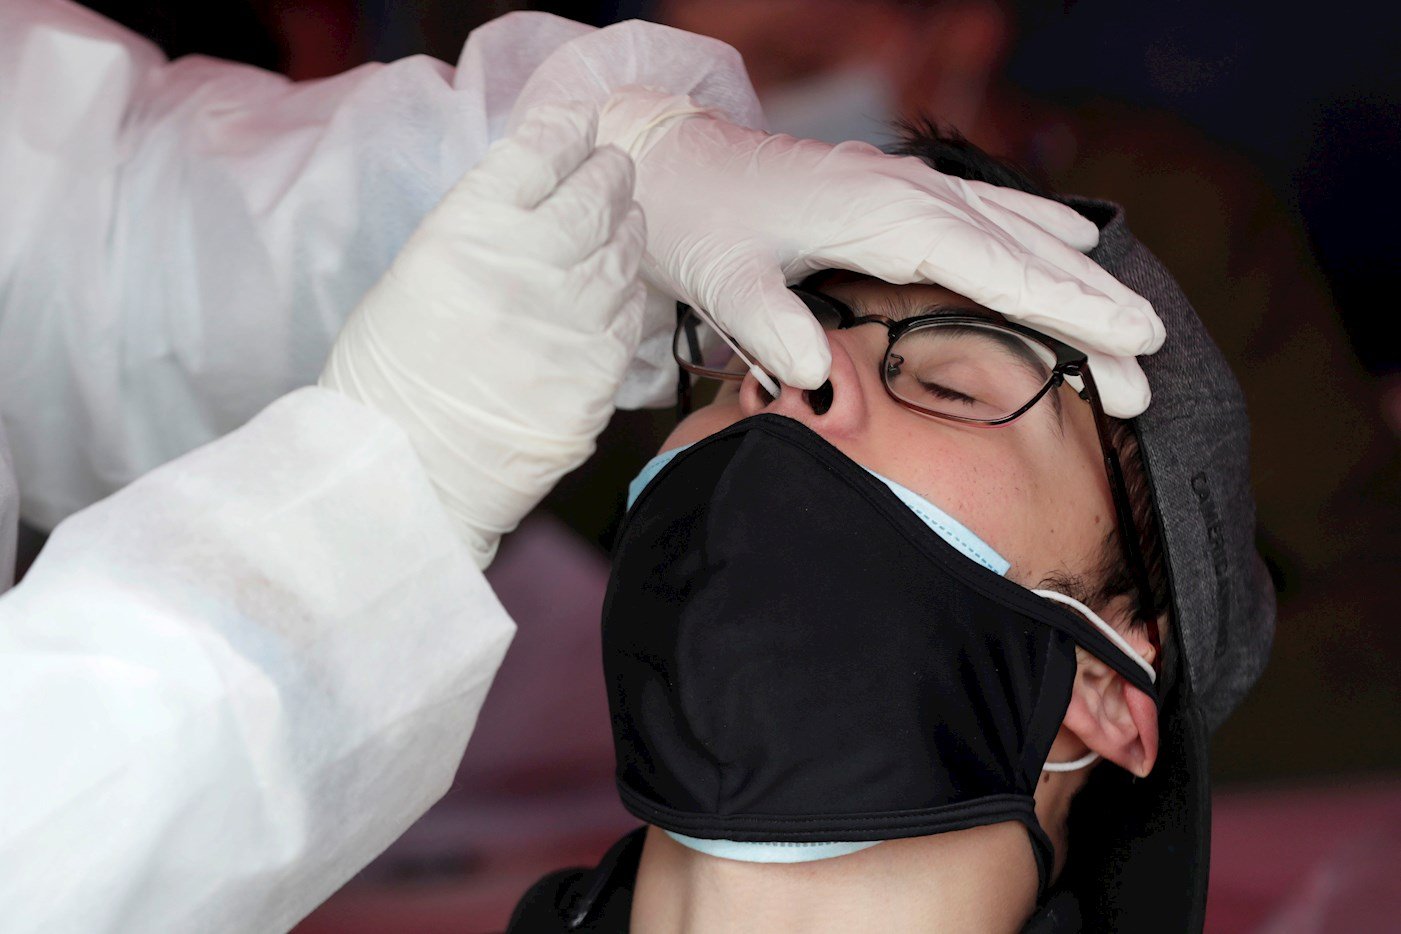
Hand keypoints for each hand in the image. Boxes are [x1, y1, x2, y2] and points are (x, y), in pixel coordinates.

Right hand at [321, 101, 645, 566]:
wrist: (406, 473)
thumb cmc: (389, 378)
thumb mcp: (413, 275)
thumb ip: (479, 232)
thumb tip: (533, 203)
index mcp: (469, 228)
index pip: (540, 151)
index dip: (566, 131)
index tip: (577, 128)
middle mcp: (531, 262)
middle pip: (596, 191)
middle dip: (607, 173)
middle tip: (609, 168)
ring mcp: (574, 317)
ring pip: (624, 248)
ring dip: (624, 227)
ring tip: (618, 220)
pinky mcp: (601, 369)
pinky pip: (631, 313)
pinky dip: (626, 290)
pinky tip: (614, 287)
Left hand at [597, 88, 1162, 417]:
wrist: (670, 165)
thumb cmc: (696, 221)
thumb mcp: (722, 277)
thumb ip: (768, 324)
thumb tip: (816, 379)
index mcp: (885, 215)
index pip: (999, 269)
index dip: (1068, 310)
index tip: (1132, 344)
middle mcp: (912, 194)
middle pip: (1024, 253)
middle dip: (1091, 308)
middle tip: (1150, 365)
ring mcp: (908, 188)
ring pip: (1016, 231)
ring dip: (1075, 277)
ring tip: (1131, 321)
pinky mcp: (895, 195)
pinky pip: (987, 214)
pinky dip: (1036, 236)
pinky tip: (1070, 245)